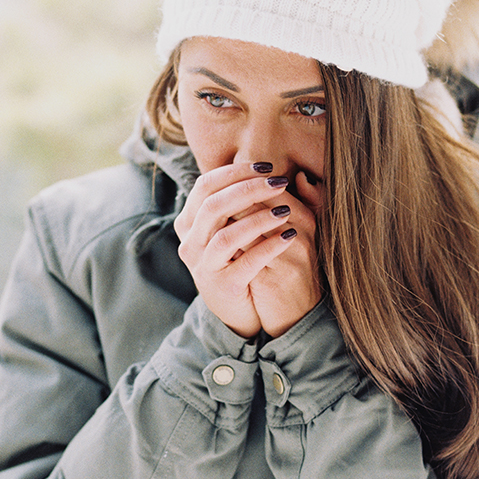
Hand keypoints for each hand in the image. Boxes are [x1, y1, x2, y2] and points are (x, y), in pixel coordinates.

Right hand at [174, 164, 320, 337]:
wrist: (240, 310)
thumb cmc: (240, 261)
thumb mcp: (235, 229)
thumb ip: (241, 202)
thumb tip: (266, 170)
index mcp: (190, 223)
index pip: (204, 186)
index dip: (234, 172)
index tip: (265, 167)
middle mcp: (190, 244)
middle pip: (214, 206)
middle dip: (248, 189)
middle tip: (279, 182)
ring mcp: (203, 266)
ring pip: (227, 235)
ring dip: (259, 219)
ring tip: (286, 210)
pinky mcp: (222, 286)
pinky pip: (247, 262)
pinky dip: (270, 246)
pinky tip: (289, 236)